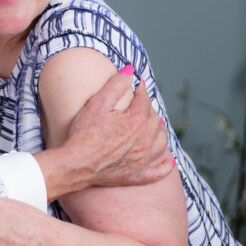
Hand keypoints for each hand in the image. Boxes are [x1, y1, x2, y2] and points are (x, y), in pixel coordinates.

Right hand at [64, 68, 172, 187]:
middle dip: (150, 110)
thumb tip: (130, 70)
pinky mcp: (138, 176)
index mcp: (137, 121)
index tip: (138, 87)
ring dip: (160, 132)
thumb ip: (115, 85)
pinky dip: (166, 165)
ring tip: (156, 126)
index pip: (144, 101)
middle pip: (154, 120)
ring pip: (161, 142)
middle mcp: (145, 140)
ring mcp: (143, 160)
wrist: (76, 165)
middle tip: (143, 105)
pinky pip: (159, 171)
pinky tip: (169, 160)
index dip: (141, 92)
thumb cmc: (83, 133)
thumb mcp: (97, 103)